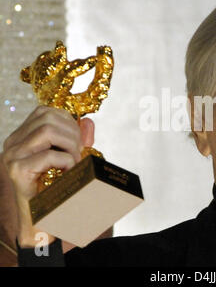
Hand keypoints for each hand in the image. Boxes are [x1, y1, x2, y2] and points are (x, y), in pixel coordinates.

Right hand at [1, 106, 94, 246]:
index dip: (68, 121)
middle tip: (79, 153)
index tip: (77, 140)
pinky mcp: (18, 171)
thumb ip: (77, 138)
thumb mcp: (68, 157)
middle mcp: (13, 143)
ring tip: (75, 161)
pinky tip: (69, 172)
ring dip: (70, 146)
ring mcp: (12, 156)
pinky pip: (49, 155)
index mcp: (21, 136)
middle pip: (48, 118)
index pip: (45, 111)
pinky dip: (66, 161)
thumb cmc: (54, 187)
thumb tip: (88, 121)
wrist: (40, 220)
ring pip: (47, 131)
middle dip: (72, 133)